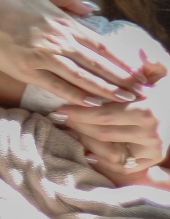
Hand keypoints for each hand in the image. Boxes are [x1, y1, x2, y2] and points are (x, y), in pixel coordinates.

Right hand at [0, 0, 144, 105]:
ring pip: (81, 77)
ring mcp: (42, 57)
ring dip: (105, 91)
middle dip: (119, 79)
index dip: (116, 58)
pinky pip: (57, 86)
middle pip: (95, 63)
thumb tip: (90, 8)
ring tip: (124, 101)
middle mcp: (56, 40)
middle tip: (139, 92)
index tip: (132, 69)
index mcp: (61, 20)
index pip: (97, 42)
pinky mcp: (28, 71)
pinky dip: (75, 96)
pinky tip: (90, 104)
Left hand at [49, 69, 169, 183]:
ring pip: (108, 147)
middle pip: (103, 130)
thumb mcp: (159, 72)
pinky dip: (101, 159)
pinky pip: (120, 164)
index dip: (80, 109)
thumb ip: (151, 62)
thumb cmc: (161, 89)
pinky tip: (85, 151)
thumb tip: (144, 54)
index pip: (105, 112)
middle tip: (58, 117)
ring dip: (85, 139)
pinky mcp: (150, 160)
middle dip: (78, 124)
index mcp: (147, 109)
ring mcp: (151, 148)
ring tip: (67, 128)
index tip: (60, 106)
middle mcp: (150, 131)